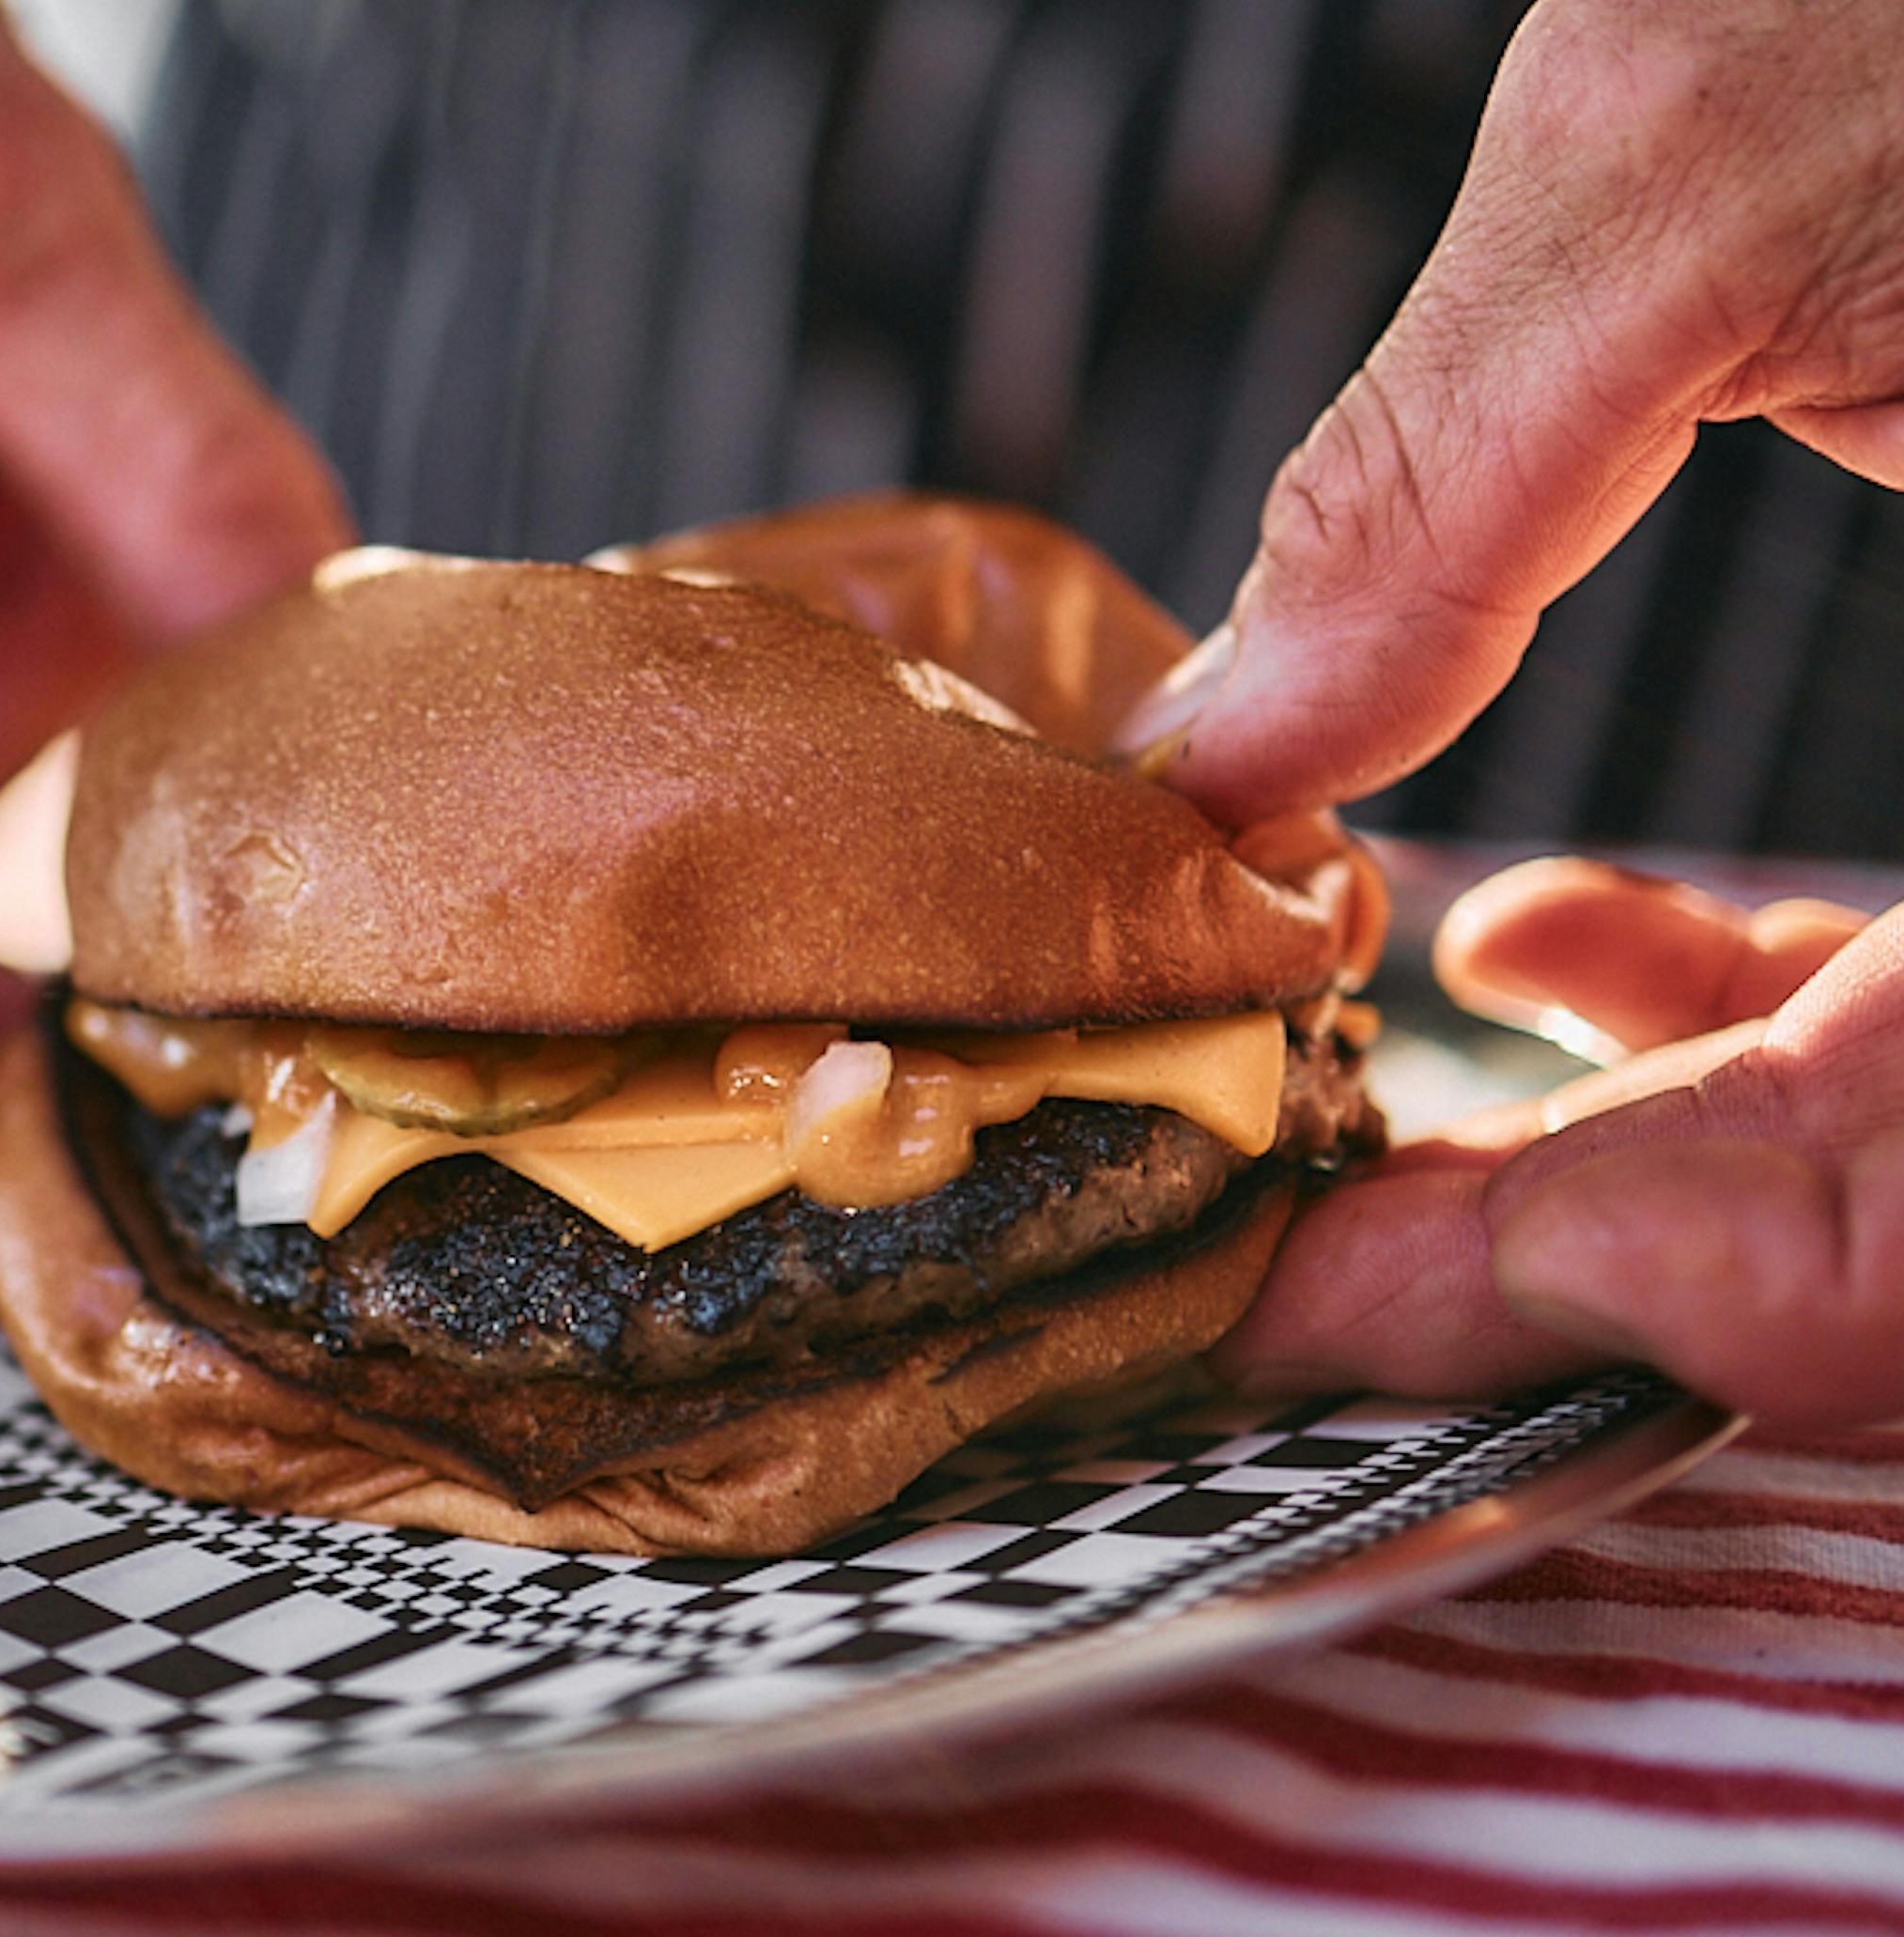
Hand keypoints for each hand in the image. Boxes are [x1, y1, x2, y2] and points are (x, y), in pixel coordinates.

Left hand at [1105, 0, 1903, 1424]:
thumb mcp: (1720, 151)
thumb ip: (1447, 482)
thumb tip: (1234, 735)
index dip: (1626, 1306)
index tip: (1316, 1303)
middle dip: (1575, 1250)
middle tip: (1292, 1250)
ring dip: (1630, 1144)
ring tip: (1366, 1099)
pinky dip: (1721, 1014)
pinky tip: (1526, 945)